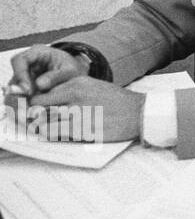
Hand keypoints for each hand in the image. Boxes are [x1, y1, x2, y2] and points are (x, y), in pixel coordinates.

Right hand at [5, 45, 88, 106]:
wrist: (76, 74)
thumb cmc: (73, 69)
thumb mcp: (70, 71)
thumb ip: (56, 76)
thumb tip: (39, 84)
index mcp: (37, 52)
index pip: (20, 60)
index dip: (21, 75)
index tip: (28, 90)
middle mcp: (27, 63)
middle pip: (14, 77)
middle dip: (18, 93)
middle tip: (26, 106)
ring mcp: (24, 76)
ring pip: (14, 89)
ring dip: (20, 101)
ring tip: (29, 112)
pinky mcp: (25, 87)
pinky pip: (19, 96)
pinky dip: (24, 104)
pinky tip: (31, 112)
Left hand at [26, 77, 143, 142]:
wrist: (139, 112)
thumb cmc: (116, 101)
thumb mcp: (93, 86)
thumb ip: (70, 90)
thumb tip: (46, 100)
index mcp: (76, 83)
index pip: (41, 92)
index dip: (32, 103)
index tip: (31, 109)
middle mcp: (75, 96)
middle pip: (37, 106)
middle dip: (32, 115)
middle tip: (32, 121)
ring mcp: (78, 113)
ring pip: (43, 121)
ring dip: (39, 127)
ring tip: (42, 129)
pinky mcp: (82, 129)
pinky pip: (53, 133)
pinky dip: (49, 135)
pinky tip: (54, 134)